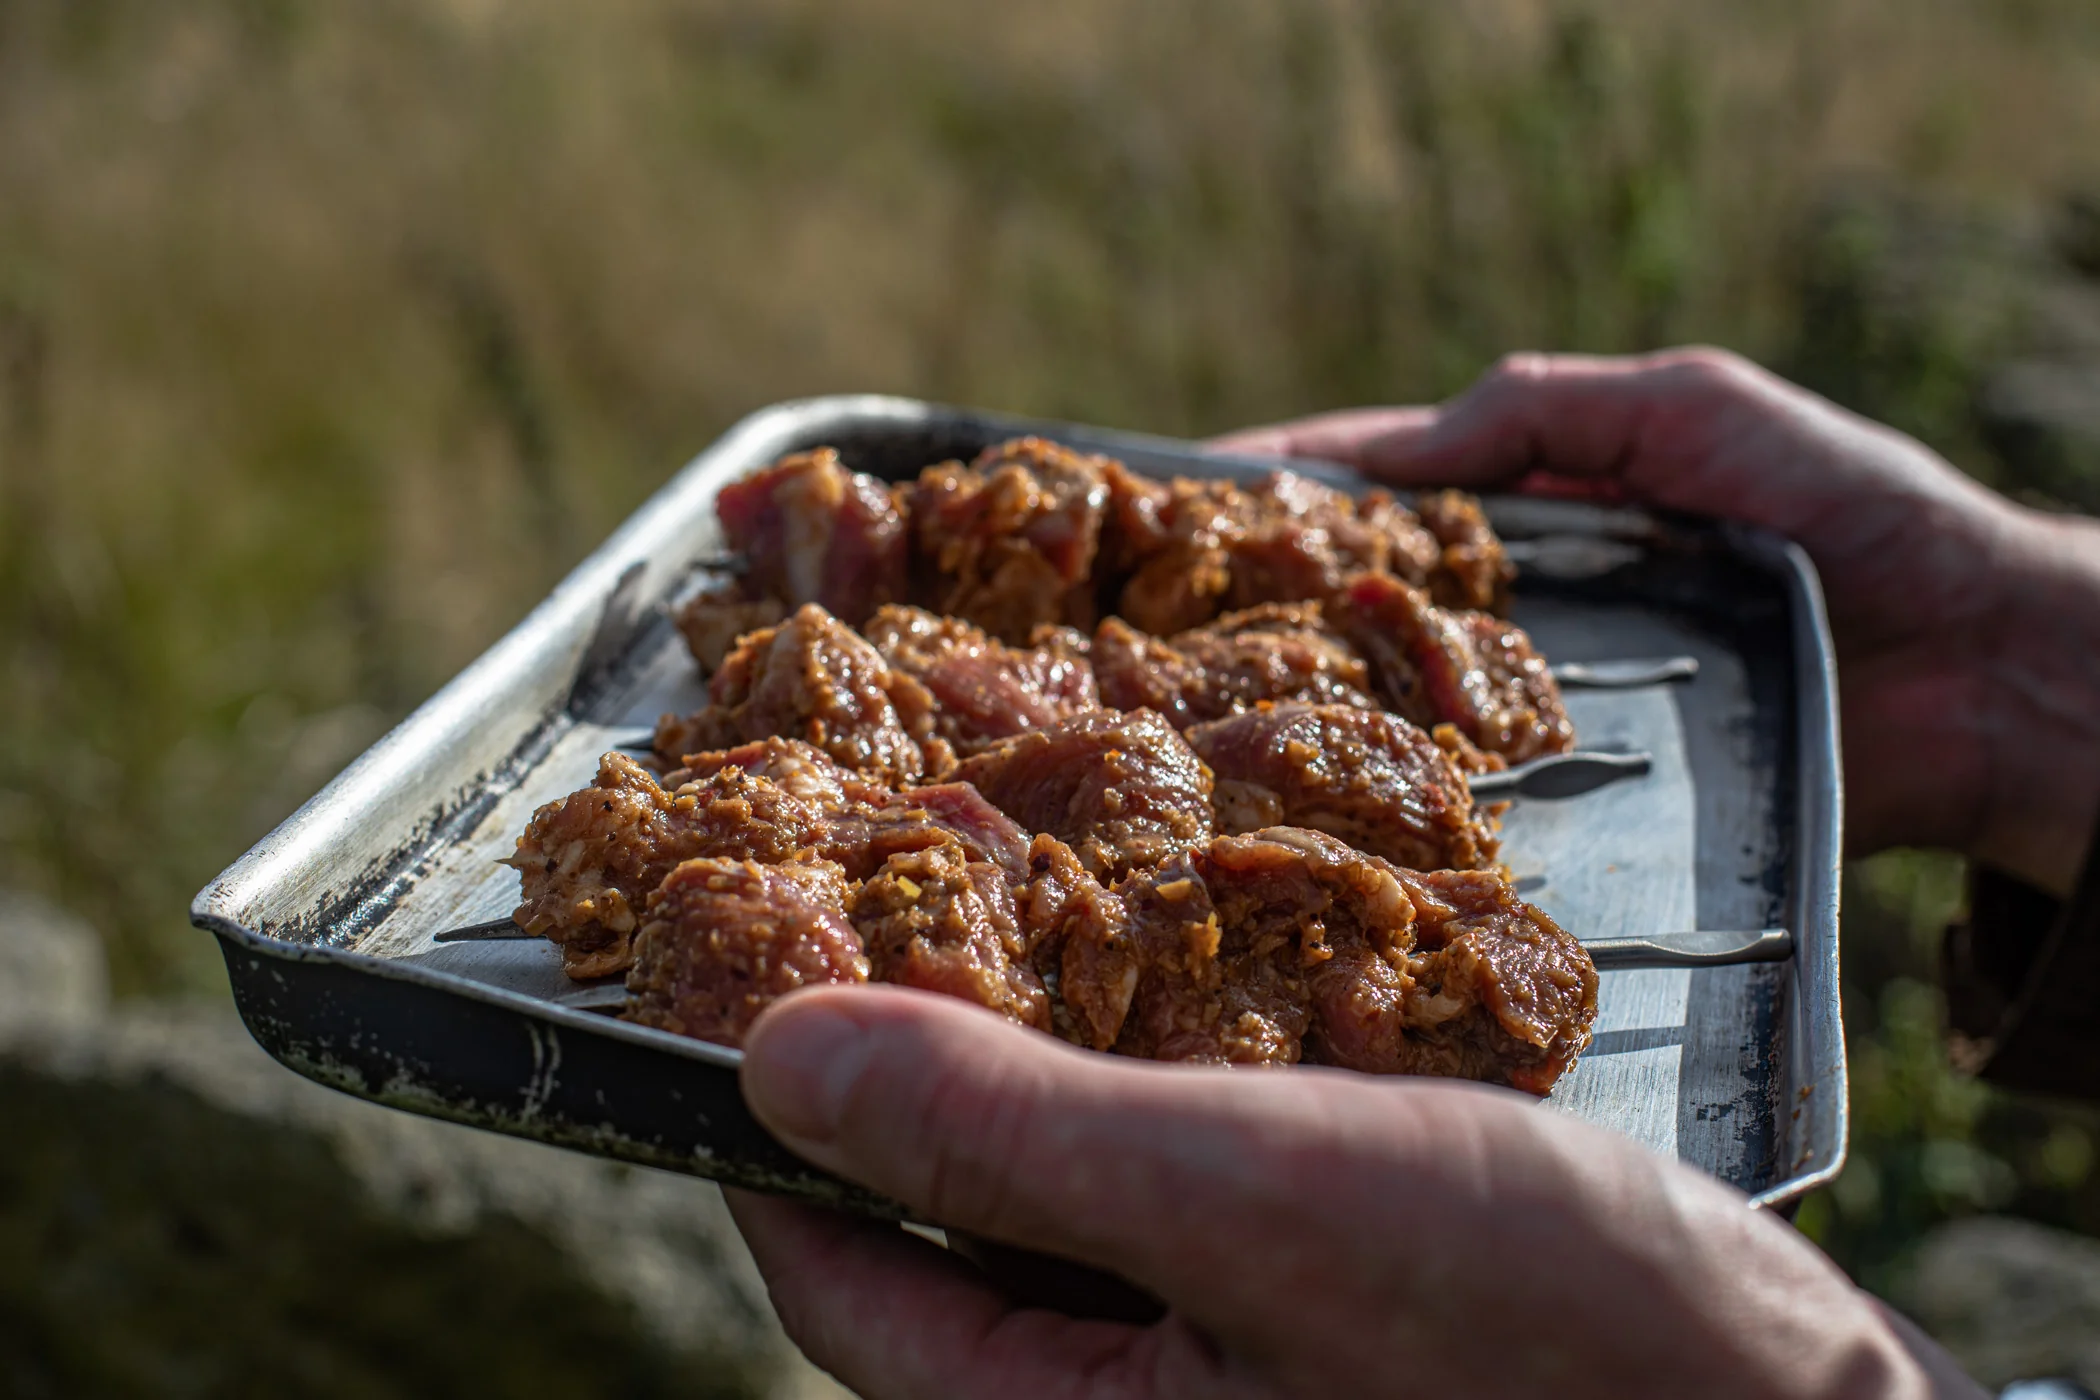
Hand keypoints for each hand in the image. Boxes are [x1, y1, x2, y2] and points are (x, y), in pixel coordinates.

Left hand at [728, 987, 1981, 1399]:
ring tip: (1052, 904)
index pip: (835, 1272)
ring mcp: (1218, 1373)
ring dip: (1058, 1056)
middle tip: (914, 889)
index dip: (780, 1116)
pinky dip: (1171, 1085)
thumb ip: (1005, 1132)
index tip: (763, 963)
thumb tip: (772, 1060)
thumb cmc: (1558, 1335)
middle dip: (930, 1060)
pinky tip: (1203, 982)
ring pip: (1069, 1200)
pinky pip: (1184, 1198)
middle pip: (947, 1228)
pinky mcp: (1309, 1325)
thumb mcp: (1256, 1199)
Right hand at [1213, 349, 2099, 894]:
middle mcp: (1524, 612)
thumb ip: (1543, 412)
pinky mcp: (1588, 799)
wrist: (1978, 664)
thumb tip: (1381, 458)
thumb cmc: (1844, 508)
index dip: (1280, 490)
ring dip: (1305, 713)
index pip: (1381, 486)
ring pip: (1400, 709)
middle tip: (1148, 630)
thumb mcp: (1690, 408)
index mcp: (1539, 504)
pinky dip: (1401, 805)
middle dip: (1260, 609)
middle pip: (1367, 605)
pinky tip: (1321, 811)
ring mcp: (1548, 709)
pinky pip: (1478, 799)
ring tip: (1193, 723)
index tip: (1170, 503)